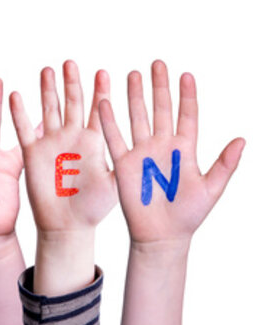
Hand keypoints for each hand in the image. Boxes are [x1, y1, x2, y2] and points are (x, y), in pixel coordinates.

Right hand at [10, 61, 116, 231]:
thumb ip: (126, 163)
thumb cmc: (94, 207)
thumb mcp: (117, 183)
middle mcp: (72, 137)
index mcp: (94, 141)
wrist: (67, 224)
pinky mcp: (33, 154)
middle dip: (72, 82)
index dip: (100, 90)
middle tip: (71, 62)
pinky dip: (20, 113)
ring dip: (47, 90)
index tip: (103, 71)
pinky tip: (16, 95)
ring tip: (48, 70)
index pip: (98, 109)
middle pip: (72, 102)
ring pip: (49, 109)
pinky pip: (24, 129)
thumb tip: (145, 149)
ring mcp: (52, 143)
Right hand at [98, 61, 243, 242]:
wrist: (161, 235)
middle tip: (157, 64)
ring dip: (135, 97)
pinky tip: (105, 103)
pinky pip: (115, 138)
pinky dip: (109, 122)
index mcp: (185, 149)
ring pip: (138, 118)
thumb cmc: (188, 215)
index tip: (186, 75)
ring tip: (132, 75)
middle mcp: (163, 146)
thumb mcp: (212, 188)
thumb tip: (242, 140)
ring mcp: (142, 153)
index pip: (187, 115)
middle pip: (161, 109)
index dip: (187, 96)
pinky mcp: (123, 164)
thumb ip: (225, 164)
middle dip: (159, 87)